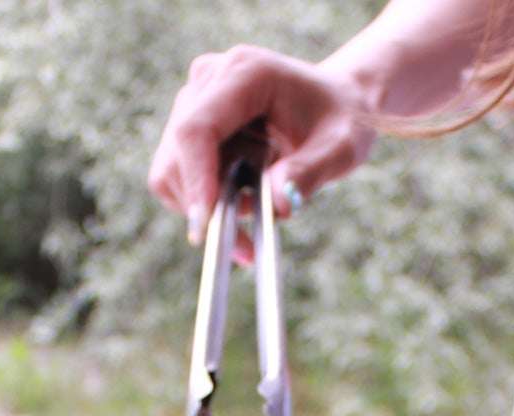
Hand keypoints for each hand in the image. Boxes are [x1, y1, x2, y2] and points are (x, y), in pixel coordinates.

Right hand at [148, 45, 378, 248]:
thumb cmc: (341, 120)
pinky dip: (205, 203)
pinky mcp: (189, 122)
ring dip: (209, 204)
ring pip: (172, 170)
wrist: (334, 103)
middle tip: (248, 243)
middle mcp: (210, 79)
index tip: (206, 226)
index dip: (195, 178)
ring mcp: (195, 98)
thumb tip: (279, 206)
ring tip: (259, 208)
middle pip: (177, 153)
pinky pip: (177, 176)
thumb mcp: (341, 148)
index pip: (196, 128)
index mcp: (246, 73)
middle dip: (206, 203)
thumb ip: (311, 173)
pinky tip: (244, 203)